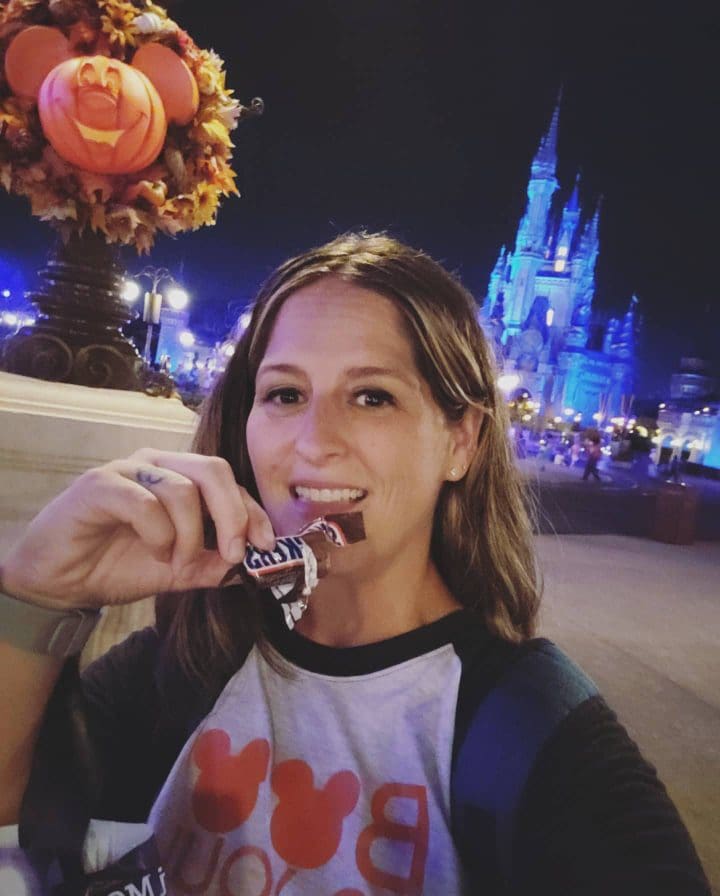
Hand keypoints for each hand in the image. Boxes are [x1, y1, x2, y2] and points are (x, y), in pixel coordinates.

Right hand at [0, 449, 275, 609]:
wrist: (61, 582)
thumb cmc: (118, 566)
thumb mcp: (179, 570)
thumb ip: (214, 564)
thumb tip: (256, 565)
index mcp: (180, 476)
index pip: (229, 483)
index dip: (252, 512)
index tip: (266, 546)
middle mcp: (158, 464)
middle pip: (214, 470)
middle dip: (233, 515)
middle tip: (231, 554)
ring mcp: (128, 469)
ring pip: (183, 490)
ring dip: (188, 537)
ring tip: (174, 563)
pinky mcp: (100, 484)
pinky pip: (146, 503)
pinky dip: (158, 535)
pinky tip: (152, 553)